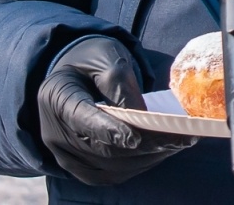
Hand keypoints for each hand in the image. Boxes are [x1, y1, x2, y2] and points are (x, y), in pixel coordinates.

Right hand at [37, 35, 196, 184]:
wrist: (74, 73)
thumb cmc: (92, 60)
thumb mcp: (106, 57)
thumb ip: (120, 83)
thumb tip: (143, 118)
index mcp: (57, 96)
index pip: (81, 118)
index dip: (107, 131)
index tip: (135, 138)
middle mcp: (54, 131)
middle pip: (100, 148)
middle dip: (143, 145)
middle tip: (179, 138)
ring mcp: (64, 153)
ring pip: (107, 166)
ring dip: (145, 158)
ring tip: (177, 144)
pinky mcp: (77, 166)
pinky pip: (107, 175)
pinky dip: (136, 166)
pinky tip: (159, 152)